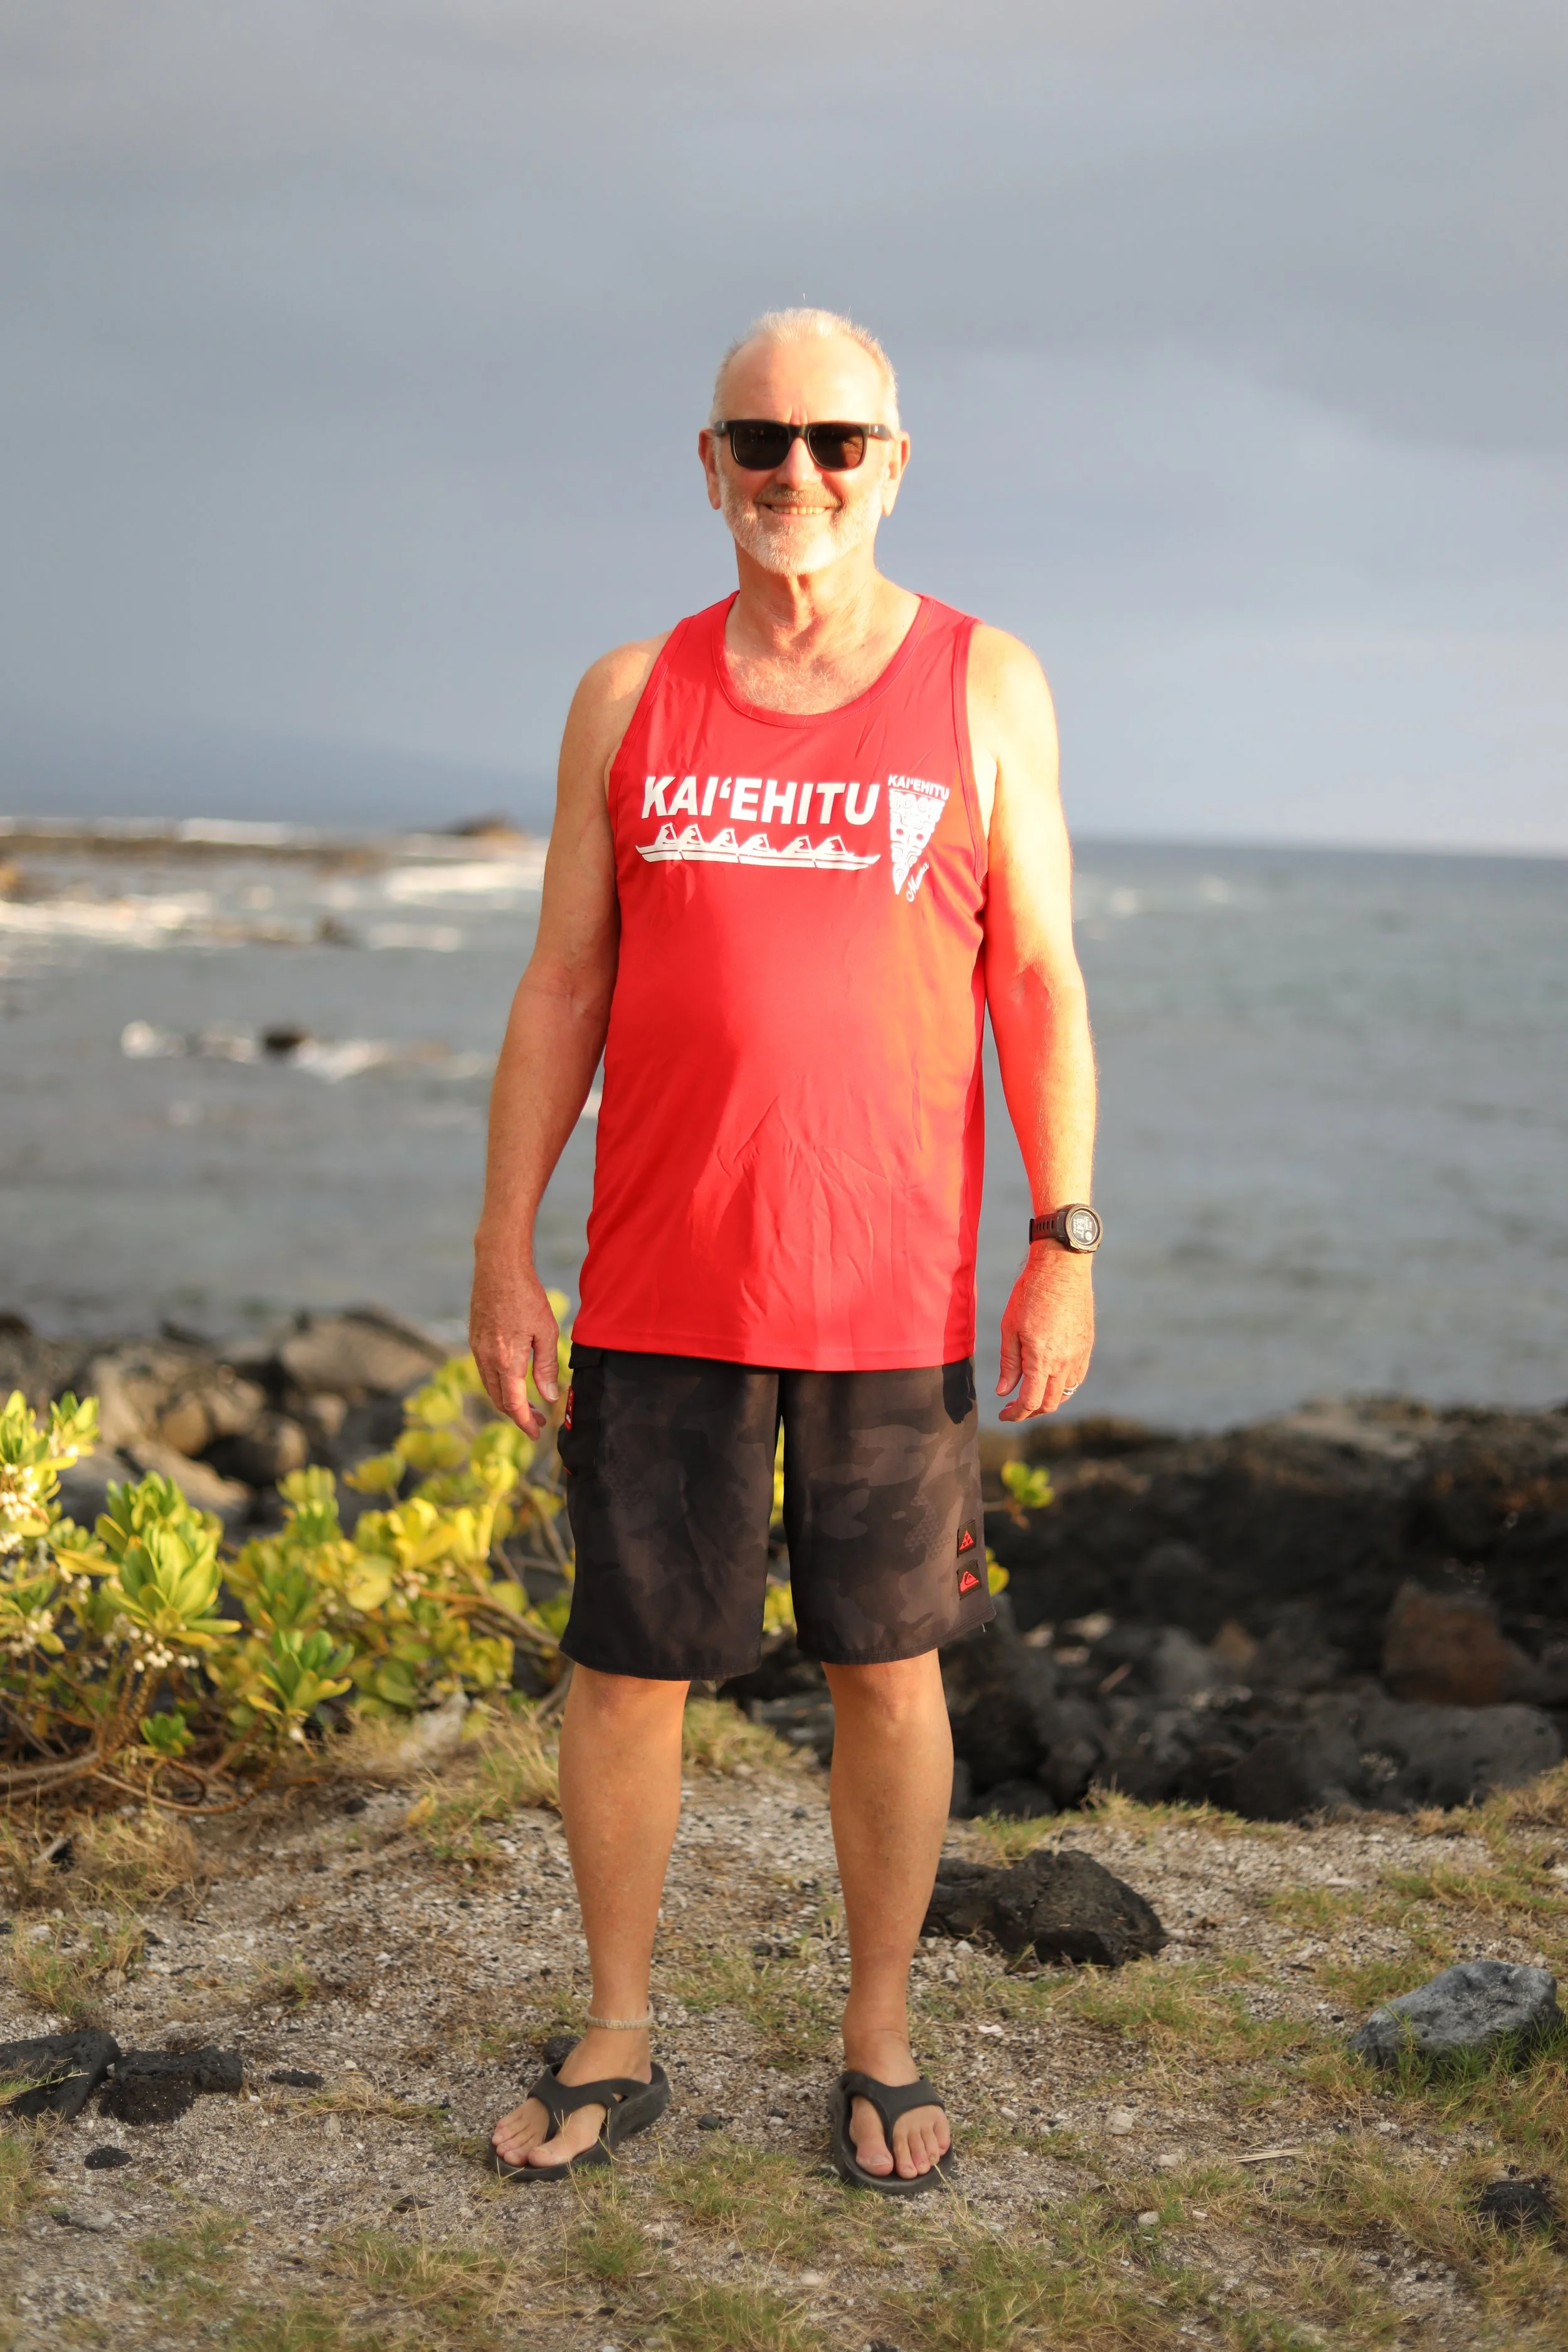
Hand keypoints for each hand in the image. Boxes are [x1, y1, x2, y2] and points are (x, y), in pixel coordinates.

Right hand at [469, 1244, 559, 1436]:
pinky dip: (498, 1383)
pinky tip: (513, 1378)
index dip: (525, 1423)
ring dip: (507, 1399)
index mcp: (506, 1361)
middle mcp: (487, 1359)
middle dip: (518, 1415)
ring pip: (490, 1386)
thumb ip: (546, 1368)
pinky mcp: (474, 1338)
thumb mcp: (546, 1333)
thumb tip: (549, 1397)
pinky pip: (484, 1370)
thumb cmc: (527, 1297)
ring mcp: (477, 1349)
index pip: (514, 1404)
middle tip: (538, 1420)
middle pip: (499, 1400)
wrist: (499, 1268)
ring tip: (529, 1403)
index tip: (537, 1433)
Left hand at [996, 1248, 1093, 1420]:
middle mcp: (1064, 1362)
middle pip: (1050, 1404)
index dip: (1016, 1414)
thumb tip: (1005, 1392)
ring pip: (1066, 1393)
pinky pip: (1077, 1378)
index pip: (1030, 1402)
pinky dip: (1063, 1387)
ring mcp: (1079, 1355)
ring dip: (1048, 1401)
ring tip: (1031, 1395)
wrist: (1061, 1269)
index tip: (1003, 1415)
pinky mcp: (1087, 1346)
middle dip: (1030, 1412)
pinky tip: (1049, 1379)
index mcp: (1042, 1359)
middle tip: (1014, 1408)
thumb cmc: (1030, 1294)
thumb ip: (1009, 1364)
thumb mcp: (1010, 1328)